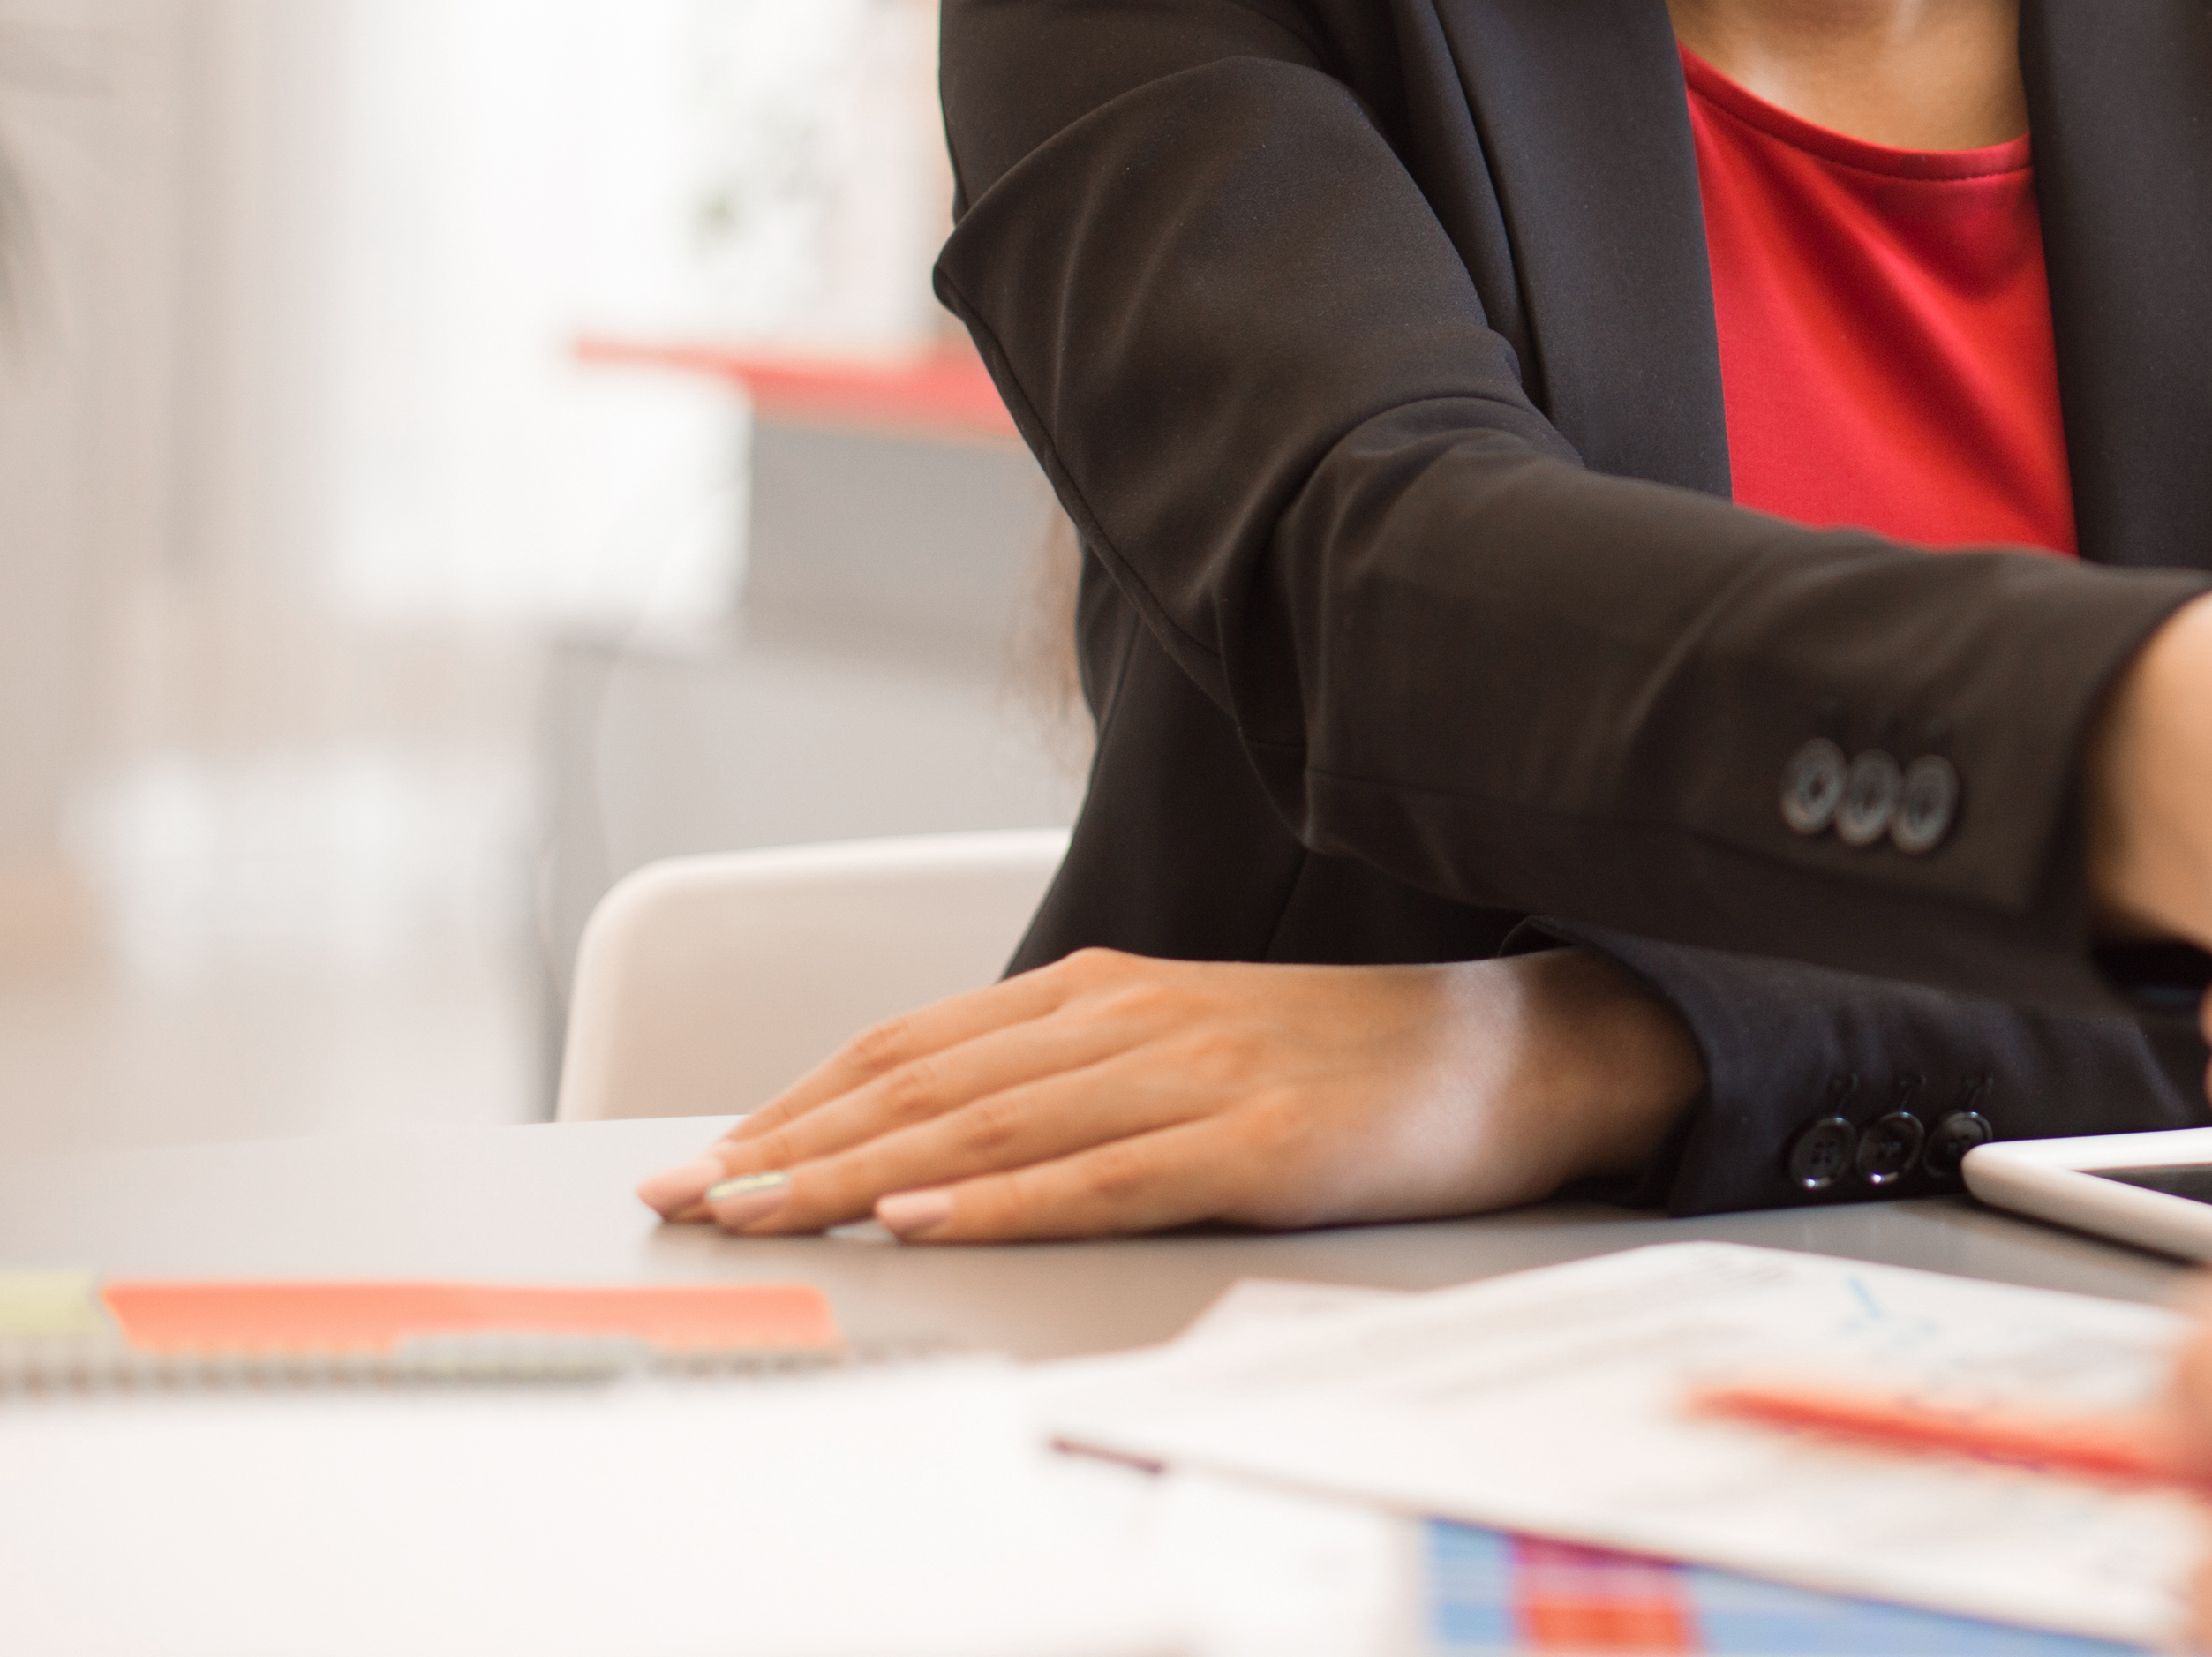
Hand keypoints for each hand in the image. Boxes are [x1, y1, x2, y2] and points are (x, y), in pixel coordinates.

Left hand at [630, 947, 1703, 1240]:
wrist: (1527, 1047)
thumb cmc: (1352, 1062)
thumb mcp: (1198, 1050)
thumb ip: (1077, 1080)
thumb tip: (934, 1145)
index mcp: (1113, 990)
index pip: (916, 1044)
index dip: (798, 1099)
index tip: (707, 1158)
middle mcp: (1138, 1018)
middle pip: (927, 1085)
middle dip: (789, 1144)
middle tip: (684, 1198)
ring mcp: (1199, 1077)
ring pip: (990, 1129)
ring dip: (857, 1174)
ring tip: (759, 1212)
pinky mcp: (1259, 1145)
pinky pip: (1103, 1178)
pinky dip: (1001, 1202)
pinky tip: (926, 1221)